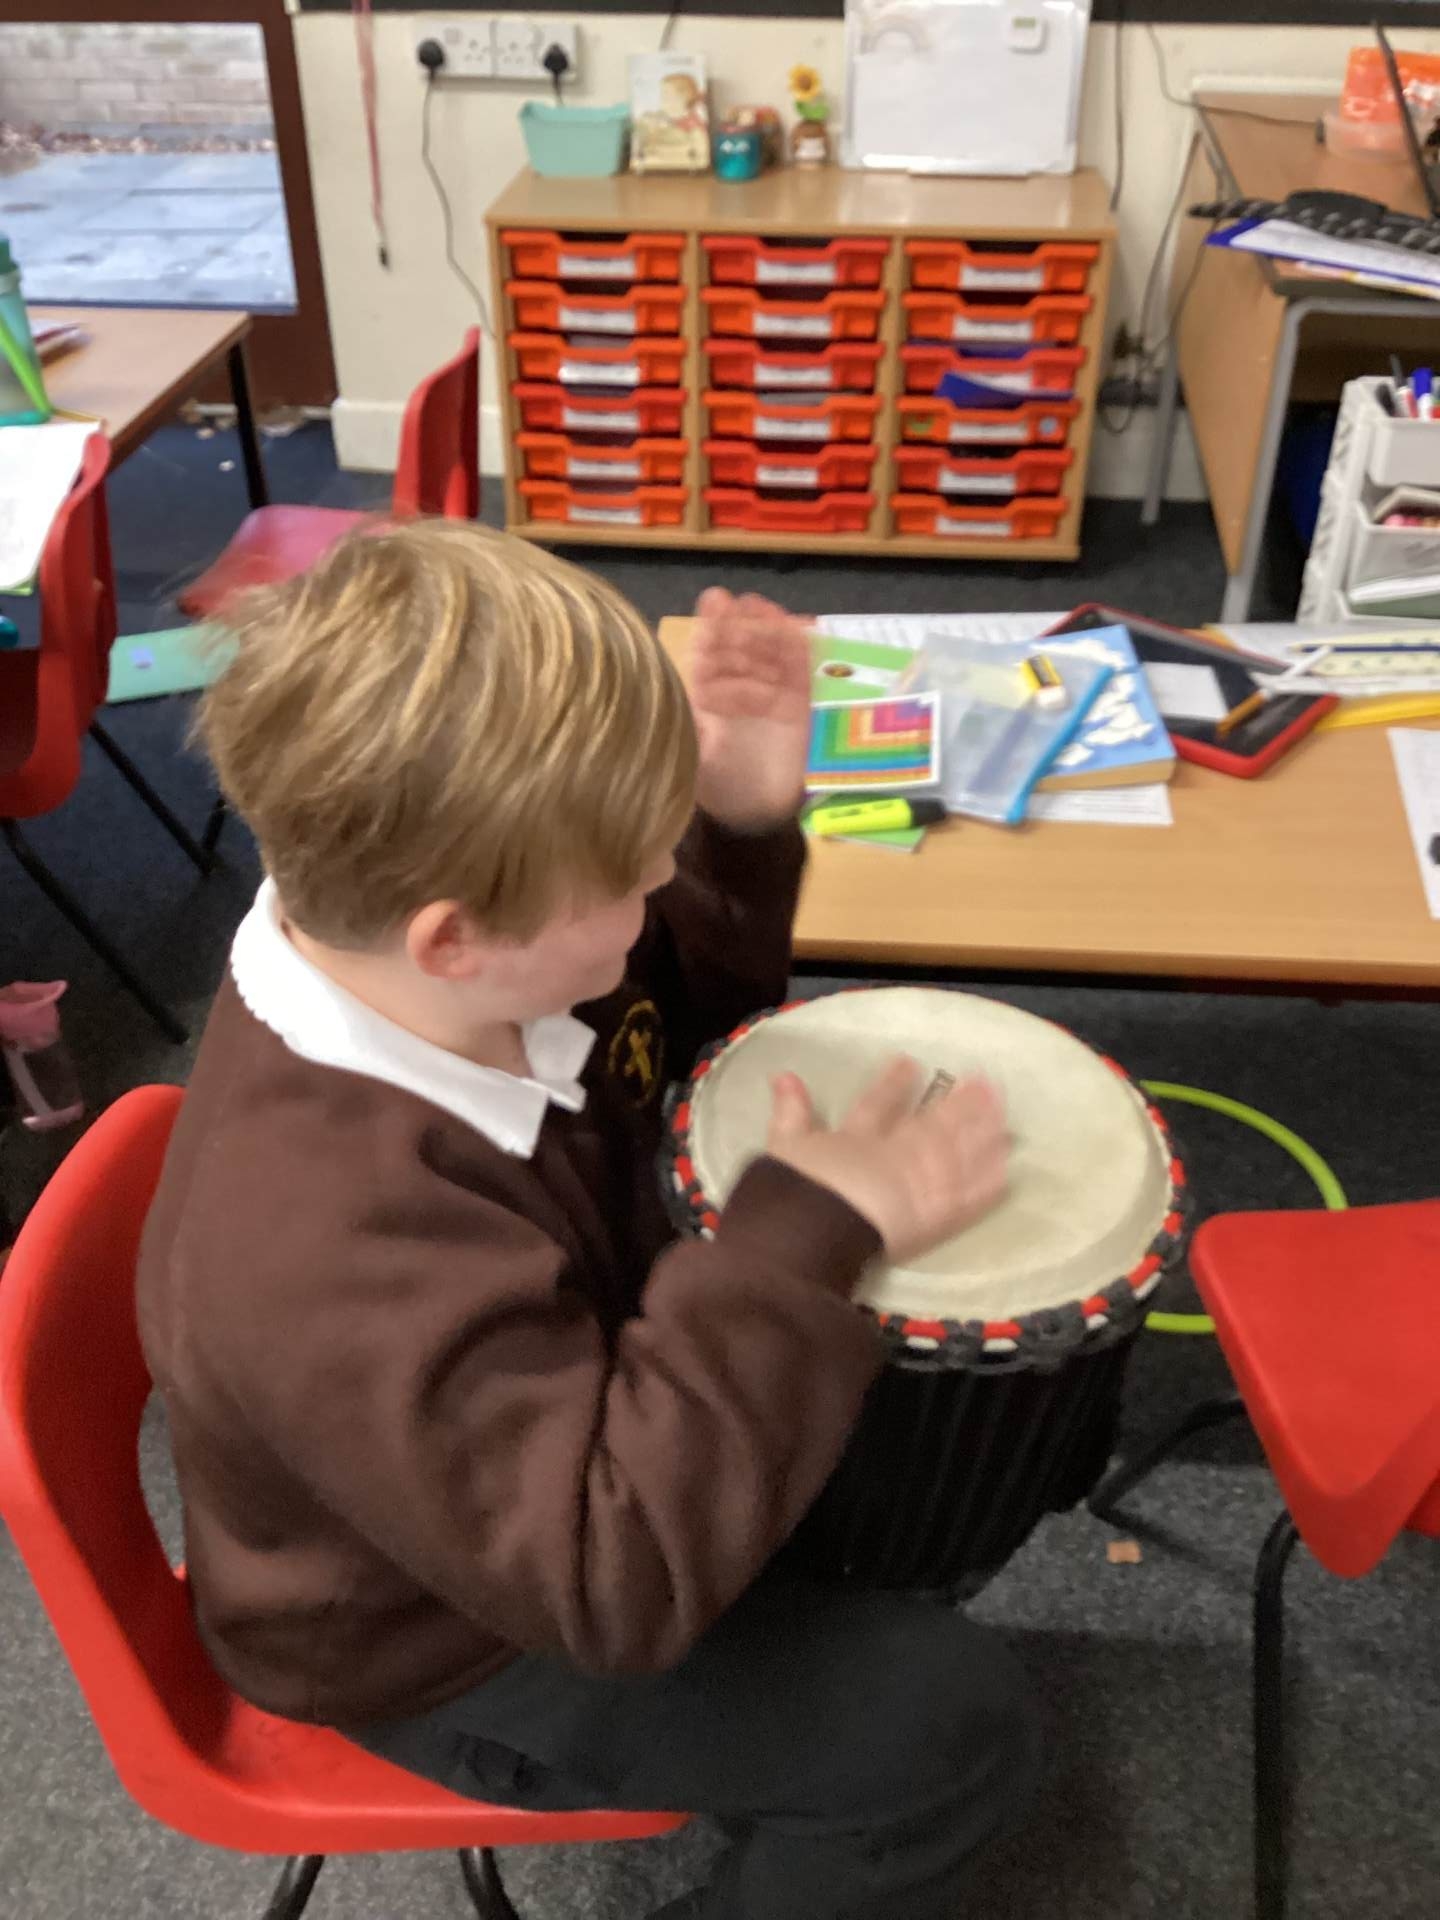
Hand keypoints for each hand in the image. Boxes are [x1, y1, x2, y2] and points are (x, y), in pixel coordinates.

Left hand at [689, 587, 810, 832]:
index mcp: (706, 695)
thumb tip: (671, 691)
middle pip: (739, 645)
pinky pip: (799, 669)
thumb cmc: (719, 786)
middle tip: (733, 606)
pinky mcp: (798, 702)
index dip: (712, 628)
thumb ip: (688, 723)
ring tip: (760, 608)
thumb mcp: (692, 755)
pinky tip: (795, 625)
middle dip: (736, 623)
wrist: (759, 813)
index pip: (709, 654)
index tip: (714, 603)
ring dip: (764, 627)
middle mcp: (736, 687)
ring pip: (768, 650)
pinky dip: (798, 646)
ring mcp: (770, 692)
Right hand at [765, 1057, 1008, 1264]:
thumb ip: (789, 1111)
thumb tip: (782, 1074)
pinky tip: (1007, 1166)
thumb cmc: (795, 1188)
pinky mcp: (937, 1216)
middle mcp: (897, 1155)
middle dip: (957, 1103)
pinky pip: (970, 1197)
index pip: (878, 1105)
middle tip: (981, 1080)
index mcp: (858, 1139)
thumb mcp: (785, 1146)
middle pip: (932, 1125)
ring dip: (981, 1129)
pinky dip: (988, 1181)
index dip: (894, 1083)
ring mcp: (921, 1184)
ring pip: (958, 1152)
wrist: (817, 1227)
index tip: (909, 1062)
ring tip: (1001, 1109)